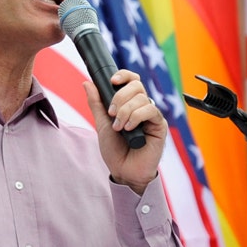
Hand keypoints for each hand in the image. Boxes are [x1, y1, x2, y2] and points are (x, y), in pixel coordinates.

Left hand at [84, 69, 164, 192]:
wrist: (124, 171)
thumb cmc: (115, 150)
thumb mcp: (101, 123)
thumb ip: (96, 103)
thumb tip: (87, 83)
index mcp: (130, 103)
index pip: (132, 80)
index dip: (123, 75)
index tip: (112, 81)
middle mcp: (142, 106)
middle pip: (137, 85)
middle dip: (120, 97)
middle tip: (111, 113)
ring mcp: (151, 115)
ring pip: (141, 98)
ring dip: (125, 111)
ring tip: (118, 127)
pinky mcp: (159, 125)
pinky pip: (150, 110)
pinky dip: (136, 117)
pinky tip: (129, 129)